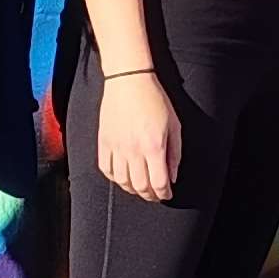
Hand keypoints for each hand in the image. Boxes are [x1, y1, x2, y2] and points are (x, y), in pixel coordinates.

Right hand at [97, 69, 182, 201]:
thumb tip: (172, 176)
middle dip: (150, 196)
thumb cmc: (154, 100)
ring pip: (122, 182)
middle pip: (140, 186)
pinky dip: (115, 178)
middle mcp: (133, 150)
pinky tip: (123, 177)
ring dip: (133, 190)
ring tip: (140, 188)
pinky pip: (106, 169)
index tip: (167, 194)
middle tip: (156, 195)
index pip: (158, 183)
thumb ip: (175, 154)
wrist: (128, 81)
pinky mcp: (104, 142)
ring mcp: (116, 147)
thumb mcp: (174, 126)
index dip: (164, 194)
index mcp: (153, 146)